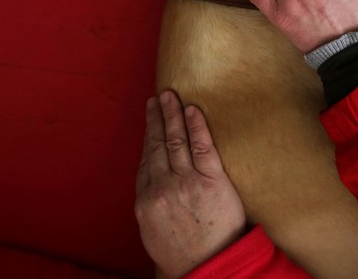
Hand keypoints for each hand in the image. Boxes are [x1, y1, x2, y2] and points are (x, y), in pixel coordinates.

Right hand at [135, 90, 244, 278]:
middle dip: (157, 118)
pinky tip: (193, 110)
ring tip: (171, 96)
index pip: (146, 160)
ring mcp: (186, 182)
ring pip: (176, 140)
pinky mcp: (212, 180)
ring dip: (172, 114)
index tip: (149, 121)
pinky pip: (203, 146)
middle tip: (157, 98)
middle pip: (157, 144)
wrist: (207, 268)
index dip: (148, 137)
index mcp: (145, 200)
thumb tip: (153, 187)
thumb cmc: (181, 255)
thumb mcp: (153, 232)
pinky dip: (196, 126)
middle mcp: (162, 187)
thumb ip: (152, 206)